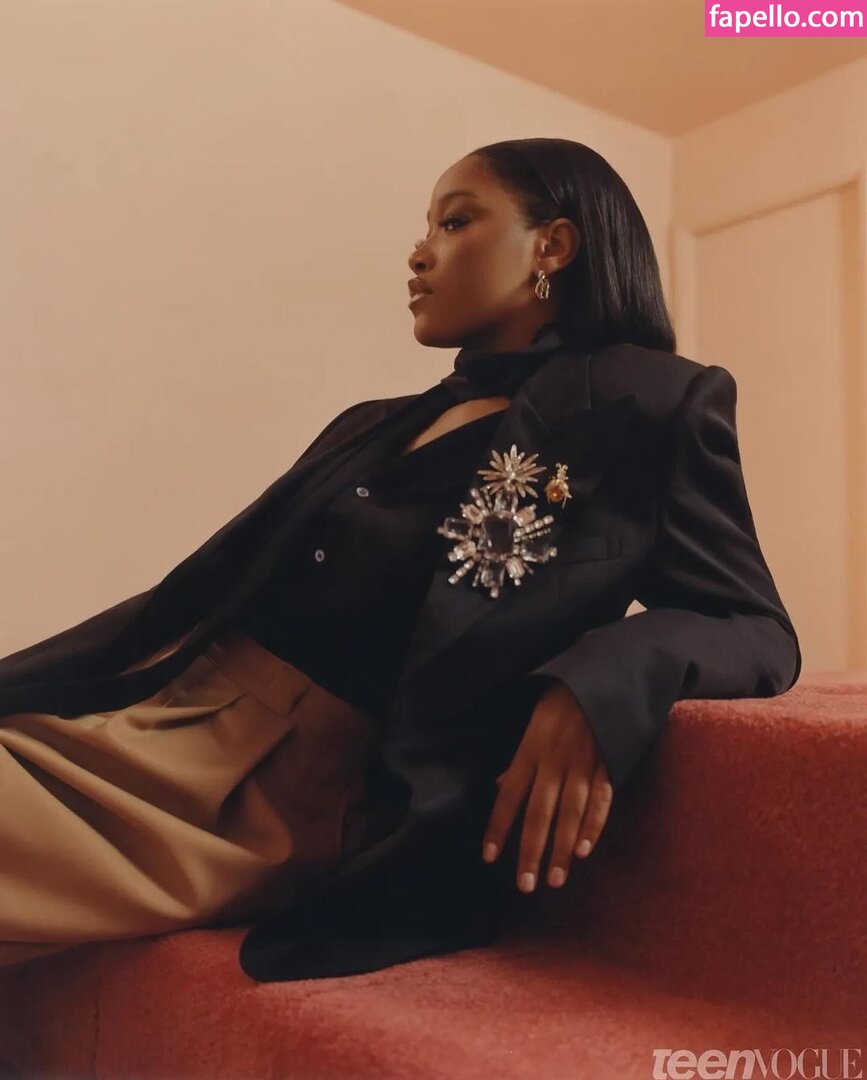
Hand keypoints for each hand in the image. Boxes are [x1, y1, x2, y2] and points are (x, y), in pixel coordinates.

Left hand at [481, 678, 612, 892]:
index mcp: (531, 751)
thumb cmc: (559, 704)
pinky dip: (593, 827)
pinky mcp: (607, 765)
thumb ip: (519, 761)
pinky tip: (583, 851)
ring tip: (554, 879)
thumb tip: (500, 787)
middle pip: (539, 812)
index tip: (489, 856)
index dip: (499, 826)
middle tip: (525, 885)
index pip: (509, 796)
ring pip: (570, 813)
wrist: (598, 679)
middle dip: (532, 851)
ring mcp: (583, 765)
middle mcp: (554, 761)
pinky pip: (601, 801)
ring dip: (561, 848)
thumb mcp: (531, 725)